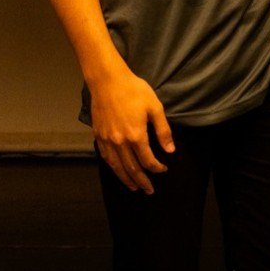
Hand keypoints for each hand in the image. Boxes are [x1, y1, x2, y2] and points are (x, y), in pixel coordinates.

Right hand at [90, 65, 175, 194]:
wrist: (107, 80)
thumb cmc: (134, 90)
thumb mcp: (155, 107)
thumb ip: (163, 131)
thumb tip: (170, 151)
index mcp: (136, 135)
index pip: (148, 160)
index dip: (157, 167)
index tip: (163, 168)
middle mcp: (120, 142)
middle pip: (132, 168)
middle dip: (142, 181)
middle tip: (149, 190)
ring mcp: (107, 140)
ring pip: (117, 166)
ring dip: (126, 179)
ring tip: (134, 188)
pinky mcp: (98, 135)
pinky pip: (105, 157)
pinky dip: (113, 167)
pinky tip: (117, 170)